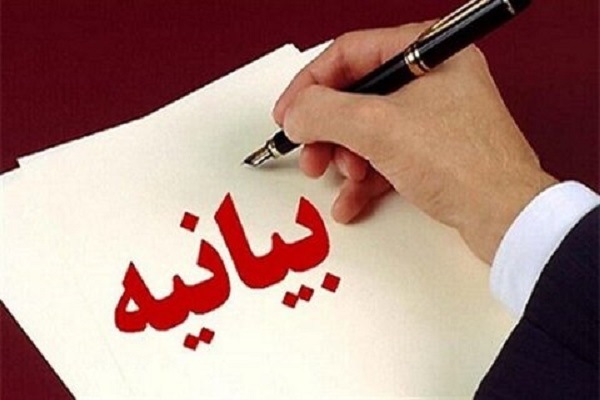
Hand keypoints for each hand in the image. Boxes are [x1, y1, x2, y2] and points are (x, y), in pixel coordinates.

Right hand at [273, 23, 556, 263]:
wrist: (505, 219)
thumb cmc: (464, 165)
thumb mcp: (379, 128)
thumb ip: (324, 112)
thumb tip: (295, 112)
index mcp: (428, 52)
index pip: (350, 53)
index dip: (310, 83)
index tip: (288, 112)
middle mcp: (431, 79)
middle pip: (356, 96)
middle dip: (328, 130)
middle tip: (311, 154)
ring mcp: (433, 117)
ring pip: (367, 130)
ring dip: (345, 158)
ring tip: (340, 178)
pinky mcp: (433, 152)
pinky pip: (385, 155)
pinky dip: (364, 178)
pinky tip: (352, 200)